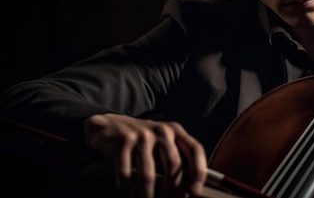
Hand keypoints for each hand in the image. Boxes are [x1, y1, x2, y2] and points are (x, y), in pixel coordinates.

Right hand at [84, 113, 207, 197]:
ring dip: (148, 195)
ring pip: (149, 174)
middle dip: (172, 190)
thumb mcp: (164, 143)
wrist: (110, 126)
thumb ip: (178, 159)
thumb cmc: (143, 141)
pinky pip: (126, 172)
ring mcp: (143, 135)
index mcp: (176, 131)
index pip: (195, 149)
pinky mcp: (123, 141)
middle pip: (173, 165)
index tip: (196, 192)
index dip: (199, 171)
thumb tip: (189, 190)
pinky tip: (125, 187)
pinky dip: (126, 185)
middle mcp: (162, 130)